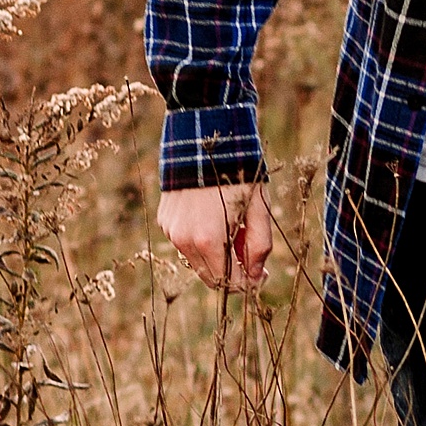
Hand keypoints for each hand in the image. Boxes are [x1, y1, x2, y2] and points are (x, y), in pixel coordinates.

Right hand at [158, 182, 273, 289]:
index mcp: (210, 240)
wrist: (200, 142)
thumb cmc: (236, 173)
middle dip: (233, 271)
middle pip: (211, 278)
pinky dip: (201, 241)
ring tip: (232, 227)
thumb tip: (255, 275)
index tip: (261, 273)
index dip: (248, 284)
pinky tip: (213, 217)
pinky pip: (186, 243)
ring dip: (216, 255)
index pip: (228, 283)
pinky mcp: (165, 222)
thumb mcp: (258, 207)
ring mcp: (171, 231)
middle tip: (249, 248)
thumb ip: (260, 245)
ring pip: (197, 262)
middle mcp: (185, 240)